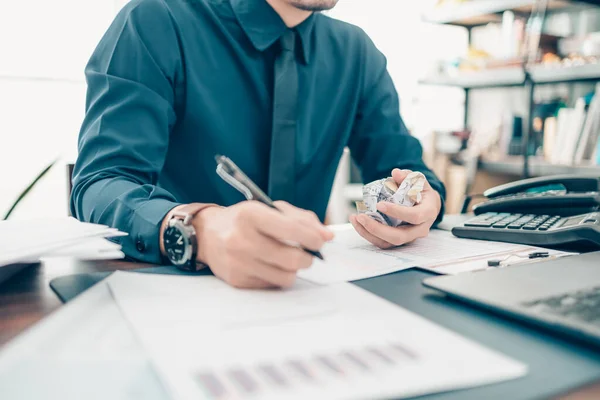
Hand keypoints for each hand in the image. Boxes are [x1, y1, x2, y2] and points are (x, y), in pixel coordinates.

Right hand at [196, 201, 332, 288]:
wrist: (207, 234)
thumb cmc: (245, 220)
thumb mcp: (270, 209)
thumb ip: (302, 219)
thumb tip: (327, 236)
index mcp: (251, 215)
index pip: (291, 230)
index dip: (312, 238)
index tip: (320, 242)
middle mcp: (241, 239)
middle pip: (292, 259)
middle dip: (308, 258)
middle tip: (307, 255)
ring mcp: (238, 262)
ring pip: (285, 277)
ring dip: (294, 270)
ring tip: (288, 260)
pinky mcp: (237, 280)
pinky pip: (271, 285)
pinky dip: (277, 276)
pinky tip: (270, 266)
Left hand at [349, 169, 441, 248]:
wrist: (426, 205)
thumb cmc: (422, 192)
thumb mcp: (418, 181)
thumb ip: (408, 176)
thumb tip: (396, 173)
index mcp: (427, 213)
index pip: (414, 216)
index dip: (397, 212)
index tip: (380, 205)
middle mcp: (419, 229)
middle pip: (399, 236)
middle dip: (377, 228)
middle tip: (362, 216)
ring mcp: (408, 237)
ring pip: (388, 242)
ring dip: (368, 233)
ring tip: (356, 219)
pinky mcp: (397, 240)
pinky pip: (381, 242)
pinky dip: (367, 234)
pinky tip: (357, 223)